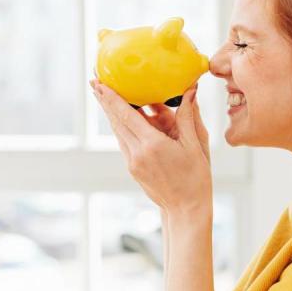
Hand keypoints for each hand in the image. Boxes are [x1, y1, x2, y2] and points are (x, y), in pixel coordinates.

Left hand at [90, 78, 210, 223]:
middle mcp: (138, 153)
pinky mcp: (133, 168)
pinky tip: (123, 118)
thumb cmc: (196, 178)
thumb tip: (190, 91)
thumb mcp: (196, 145)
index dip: (111, 97)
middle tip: (95, 81)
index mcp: (153, 145)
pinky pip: (125, 142)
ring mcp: (133, 162)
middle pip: (116, 121)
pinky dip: (122, 126)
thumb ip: (188, 116)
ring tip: (105, 95)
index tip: (100, 82)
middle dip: (105, 101)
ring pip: (118, 131)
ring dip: (112, 113)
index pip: (126, 115)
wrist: (186, 209)